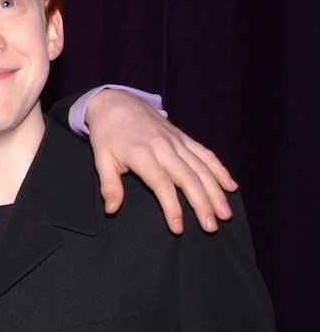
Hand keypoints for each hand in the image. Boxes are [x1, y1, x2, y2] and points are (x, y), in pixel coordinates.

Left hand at [84, 88, 236, 233]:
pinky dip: (220, 169)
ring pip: (202, 168)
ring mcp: (177, 141)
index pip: (161, 184)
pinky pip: (206, 154)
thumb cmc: (107, 134)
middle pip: (188, 178)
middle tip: (211, 227)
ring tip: (226, 214)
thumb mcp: (100, 158)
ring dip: (216, 191)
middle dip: (202, 204)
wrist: (116, 103)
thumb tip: (111, 210)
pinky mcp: (184, 137)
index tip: (178, 228)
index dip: (171, 207)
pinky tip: (232, 186)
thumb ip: (108, 185)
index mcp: (141, 154)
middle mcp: (164, 147)